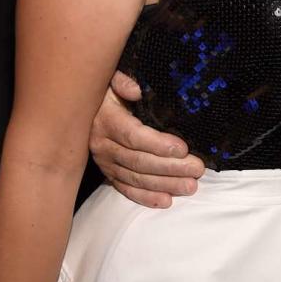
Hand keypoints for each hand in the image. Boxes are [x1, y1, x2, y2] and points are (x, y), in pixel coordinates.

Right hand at [89, 71, 204, 207]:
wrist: (83, 109)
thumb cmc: (107, 93)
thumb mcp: (111, 80)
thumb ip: (122, 82)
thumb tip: (135, 90)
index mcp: (106, 120)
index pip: (134, 137)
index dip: (159, 145)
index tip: (183, 148)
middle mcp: (103, 144)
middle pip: (139, 161)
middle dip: (171, 168)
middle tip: (197, 170)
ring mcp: (105, 162)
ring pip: (136, 178)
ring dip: (165, 185)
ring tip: (190, 187)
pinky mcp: (108, 173)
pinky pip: (126, 189)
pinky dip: (146, 197)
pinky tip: (166, 201)